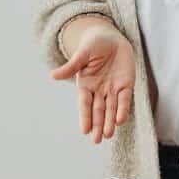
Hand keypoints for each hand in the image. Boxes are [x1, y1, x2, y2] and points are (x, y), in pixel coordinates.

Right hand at [51, 27, 134, 143]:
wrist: (112, 38)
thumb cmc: (94, 45)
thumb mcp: (82, 54)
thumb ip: (71, 66)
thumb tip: (53, 75)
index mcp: (86, 84)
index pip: (85, 104)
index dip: (84, 116)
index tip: (84, 130)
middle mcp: (99, 90)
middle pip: (98, 110)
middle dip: (97, 125)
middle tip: (96, 140)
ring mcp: (113, 89)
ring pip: (111, 109)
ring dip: (109, 122)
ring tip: (108, 135)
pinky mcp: (126, 85)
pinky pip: (124, 99)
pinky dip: (123, 109)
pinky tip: (120, 120)